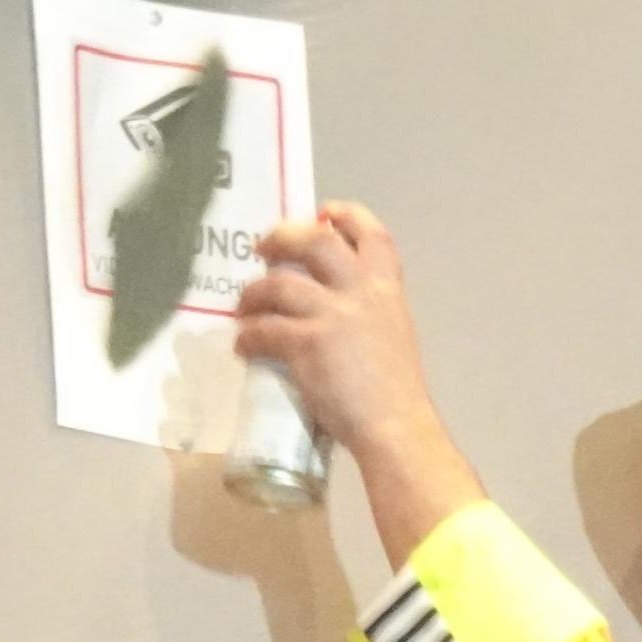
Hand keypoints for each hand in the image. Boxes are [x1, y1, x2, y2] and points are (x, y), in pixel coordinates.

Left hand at [232, 203, 482, 563]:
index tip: (324, 213)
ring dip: (253, 293)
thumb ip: (369, 316)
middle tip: (263, 249)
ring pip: (278, 285)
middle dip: (283, 238)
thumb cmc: (398, 395)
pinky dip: (248, 336)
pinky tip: (243, 346)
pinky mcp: (305, 345)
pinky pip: (263, 330)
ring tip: (243, 308)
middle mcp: (360, 292)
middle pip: (315, 242)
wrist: (396, 427)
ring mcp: (332, 316)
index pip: (372, 234)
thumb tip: (336, 314)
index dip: (345, 216)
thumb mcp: (394, 337)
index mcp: (388, 290)